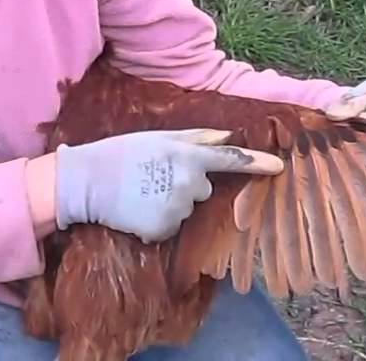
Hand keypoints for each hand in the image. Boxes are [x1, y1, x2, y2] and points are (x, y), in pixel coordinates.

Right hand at [53, 128, 283, 243]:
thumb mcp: (157, 137)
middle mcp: (188, 183)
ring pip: (186, 209)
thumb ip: (196, 138)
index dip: (257, 163)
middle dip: (186, 184)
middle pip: (204, 189)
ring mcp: (177, 209)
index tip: (280, 167)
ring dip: (170, 203)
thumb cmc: (121, 153)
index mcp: (188, 156)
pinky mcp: (163, 230)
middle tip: (154, 176)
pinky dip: (156, 221)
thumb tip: (227, 136)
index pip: (230, 160)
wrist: (86, 181)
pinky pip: (169, 227)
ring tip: (142, 193)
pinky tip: (137, 209)